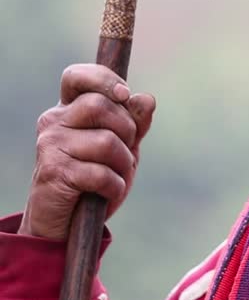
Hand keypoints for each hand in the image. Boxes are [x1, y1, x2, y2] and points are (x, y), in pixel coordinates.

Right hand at [18, 64, 155, 239]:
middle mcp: (54, 121)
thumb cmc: (95, 180)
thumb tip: (146, 98)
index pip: (76, 76)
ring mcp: (50, 145)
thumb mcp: (122, 148)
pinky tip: (107, 192)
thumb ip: (135, 123)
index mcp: (69, 110)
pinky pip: (101, 173)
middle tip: (124, 152)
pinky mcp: (53, 172)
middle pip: (101, 105)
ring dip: (123, 163)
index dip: (103, 79)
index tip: (124, 94)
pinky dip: (115, 186)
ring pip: (106, 141)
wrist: (65, 223)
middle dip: (127, 130)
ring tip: (114, 176)